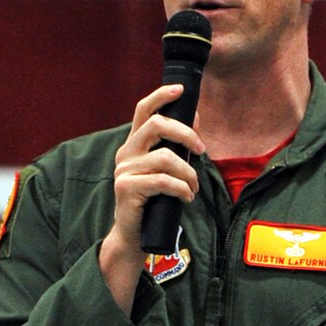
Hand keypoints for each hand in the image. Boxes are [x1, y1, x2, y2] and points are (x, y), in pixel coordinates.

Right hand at [99, 84, 205, 313]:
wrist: (134, 236)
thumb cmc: (154, 203)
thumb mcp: (166, 171)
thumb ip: (175, 147)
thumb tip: (195, 118)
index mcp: (134, 145)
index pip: (143, 110)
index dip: (161, 95)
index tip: (181, 89)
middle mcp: (125, 153)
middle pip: (156, 125)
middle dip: (186, 134)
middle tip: (202, 150)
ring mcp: (124, 171)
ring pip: (166, 157)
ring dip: (189, 173)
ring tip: (193, 188)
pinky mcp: (126, 189)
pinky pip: (163, 181)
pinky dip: (182, 189)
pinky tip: (186, 198)